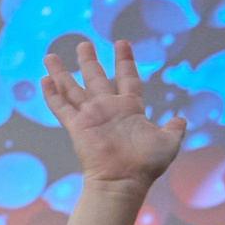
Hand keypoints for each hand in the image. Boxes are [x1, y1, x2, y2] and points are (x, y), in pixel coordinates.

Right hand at [43, 39, 182, 189]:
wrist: (124, 181)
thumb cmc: (146, 164)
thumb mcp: (168, 142)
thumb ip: (173, 128)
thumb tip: (180, 120)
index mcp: (130, 108)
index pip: (126, 77)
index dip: (124, 60)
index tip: (121, 43)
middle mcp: (108, 109)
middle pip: (95, 78)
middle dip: (89, 61)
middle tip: (83, 44)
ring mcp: (90, 117)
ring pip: (72, 89)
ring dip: (61, 73)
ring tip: (50, 56)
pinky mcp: (77, 127)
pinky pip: (61, 107)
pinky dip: (52, 94)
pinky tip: (44, 80)